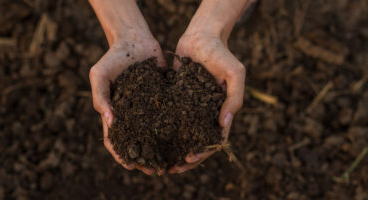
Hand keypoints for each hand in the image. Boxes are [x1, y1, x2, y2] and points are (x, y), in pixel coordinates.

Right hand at [89, 33, 165, 174]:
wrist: (135, 39)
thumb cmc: (113, 57)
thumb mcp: (99, 75)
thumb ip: (100, 97)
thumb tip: (110, 122)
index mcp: (114, 111)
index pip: (114, 138)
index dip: (121, 154)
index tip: (130, 165)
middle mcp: (132, 113)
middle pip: (137, 141)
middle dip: (144, 157)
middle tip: (154, 170)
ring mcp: (148, 107)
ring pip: (154, 133)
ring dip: (160, 148)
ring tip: (170, 161)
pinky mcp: (164, 98)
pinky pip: (169, 115)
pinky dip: (174, 128)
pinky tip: (184, 138)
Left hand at [168, 32, 245, 173]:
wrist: (201, 36)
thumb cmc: (221, 53)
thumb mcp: (235, 73)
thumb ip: (234, 98)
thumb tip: (224, 125)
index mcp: (221, 111)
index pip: (213, 139)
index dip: (203, 152)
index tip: (190, 160)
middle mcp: (205, 112)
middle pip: (196, 140)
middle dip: (186, 157)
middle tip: (172, 169)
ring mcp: (190, 106)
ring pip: (182, 132)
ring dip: (173, 147)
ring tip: (160, 159)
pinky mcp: (176, 98)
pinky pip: (169, 115)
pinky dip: (163, 128)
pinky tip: (150, 136)